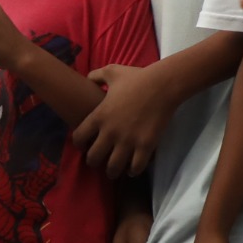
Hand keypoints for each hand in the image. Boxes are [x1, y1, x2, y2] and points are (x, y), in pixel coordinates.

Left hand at [72, 62, 178, 177]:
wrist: (164, 84)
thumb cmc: (137, 77)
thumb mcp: (112, 71)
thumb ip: (96, 76)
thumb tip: (87, 78)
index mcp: (99, 116)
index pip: (78, 138)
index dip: (79, 143)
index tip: (84, 144)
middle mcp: (110, 132)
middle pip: (93, 158)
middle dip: (94, 161)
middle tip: (98, 160)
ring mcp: (128, 141)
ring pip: (113, 168)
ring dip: (112, 171)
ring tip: (114, 170)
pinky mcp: (146, 146)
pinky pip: (135, 167)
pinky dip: (132, 171)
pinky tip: (132, 169)